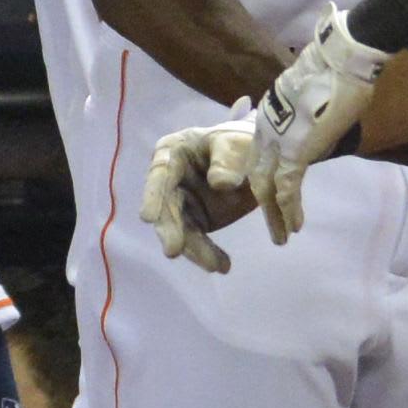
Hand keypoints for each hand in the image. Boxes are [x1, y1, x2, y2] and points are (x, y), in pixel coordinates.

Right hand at [141, 113, 257, 273]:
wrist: (258, 159)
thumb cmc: (241, 142)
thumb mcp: (238, 144)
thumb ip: (229, 160)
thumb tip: (220, 182)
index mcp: (173, 152)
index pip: (160, 174)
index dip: (153, 196)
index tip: (148, 216)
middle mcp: (170, 180)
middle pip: (166, 207)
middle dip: (171, 230)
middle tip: (174, 250)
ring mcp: (181, 203)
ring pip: (181, 230)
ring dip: (195, 249)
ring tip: (215, 265)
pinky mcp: (195, 221)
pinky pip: (197, 241)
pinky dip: (208, 254)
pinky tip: (222, 265)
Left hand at [250, 5, 387, 244]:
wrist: (342, 57)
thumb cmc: (340, 68)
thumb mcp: (320, 92)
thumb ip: (315, 109)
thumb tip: (328, 115)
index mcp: (271, 113)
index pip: (263, 153)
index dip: (267, 177)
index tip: (275, 196)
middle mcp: (266, 128)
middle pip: (258, 173)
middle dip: (265, 204)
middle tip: (274, 227)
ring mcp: (276, 138)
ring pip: (267, 186)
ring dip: (276, 214)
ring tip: (283, 237)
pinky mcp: (293, 149)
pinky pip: (287, 186)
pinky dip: (290, 209)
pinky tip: (294, 227)